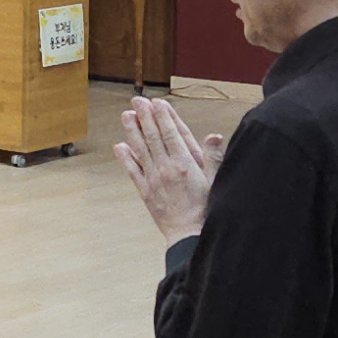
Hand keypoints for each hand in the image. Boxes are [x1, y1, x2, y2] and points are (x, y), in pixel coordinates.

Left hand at [113, 96, 221, 242]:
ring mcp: (154, 180)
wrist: (190, 236)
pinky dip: (125, 158)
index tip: (157, 103)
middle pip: (153, 137)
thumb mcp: (217, 182)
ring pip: (140, 150)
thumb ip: (214, 158)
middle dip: (145, 117)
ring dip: (132, 131)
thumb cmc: (207, 209)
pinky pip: (133, 171)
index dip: (163, 117)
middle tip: (137, 101)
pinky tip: (120, 146)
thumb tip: (213, 135)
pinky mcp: (146, 192)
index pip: (172, 134)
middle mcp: (167, 169)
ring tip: (126, 115)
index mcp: (186, 164)